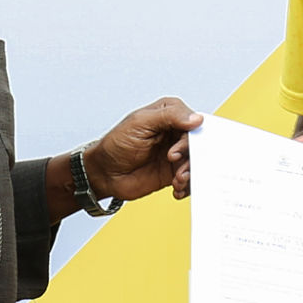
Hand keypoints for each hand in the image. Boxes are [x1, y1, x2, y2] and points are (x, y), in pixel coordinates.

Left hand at [84, 97, 203, 201]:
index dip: (192, 137)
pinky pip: (190, 178)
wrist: (103, 174)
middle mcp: (175, 132)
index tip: (178, 151)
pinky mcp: (174, 171)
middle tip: (178, 169)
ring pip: (196, 161)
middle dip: (192, 158)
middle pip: (198, 143)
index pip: (193, 121)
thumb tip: (196, 118)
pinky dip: (187, 185)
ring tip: (178, 181)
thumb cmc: (116, 144)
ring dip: (190, 173)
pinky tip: (177, 189)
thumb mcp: (140, 123)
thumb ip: (169, 116)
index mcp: (169, 114)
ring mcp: (176, 152)